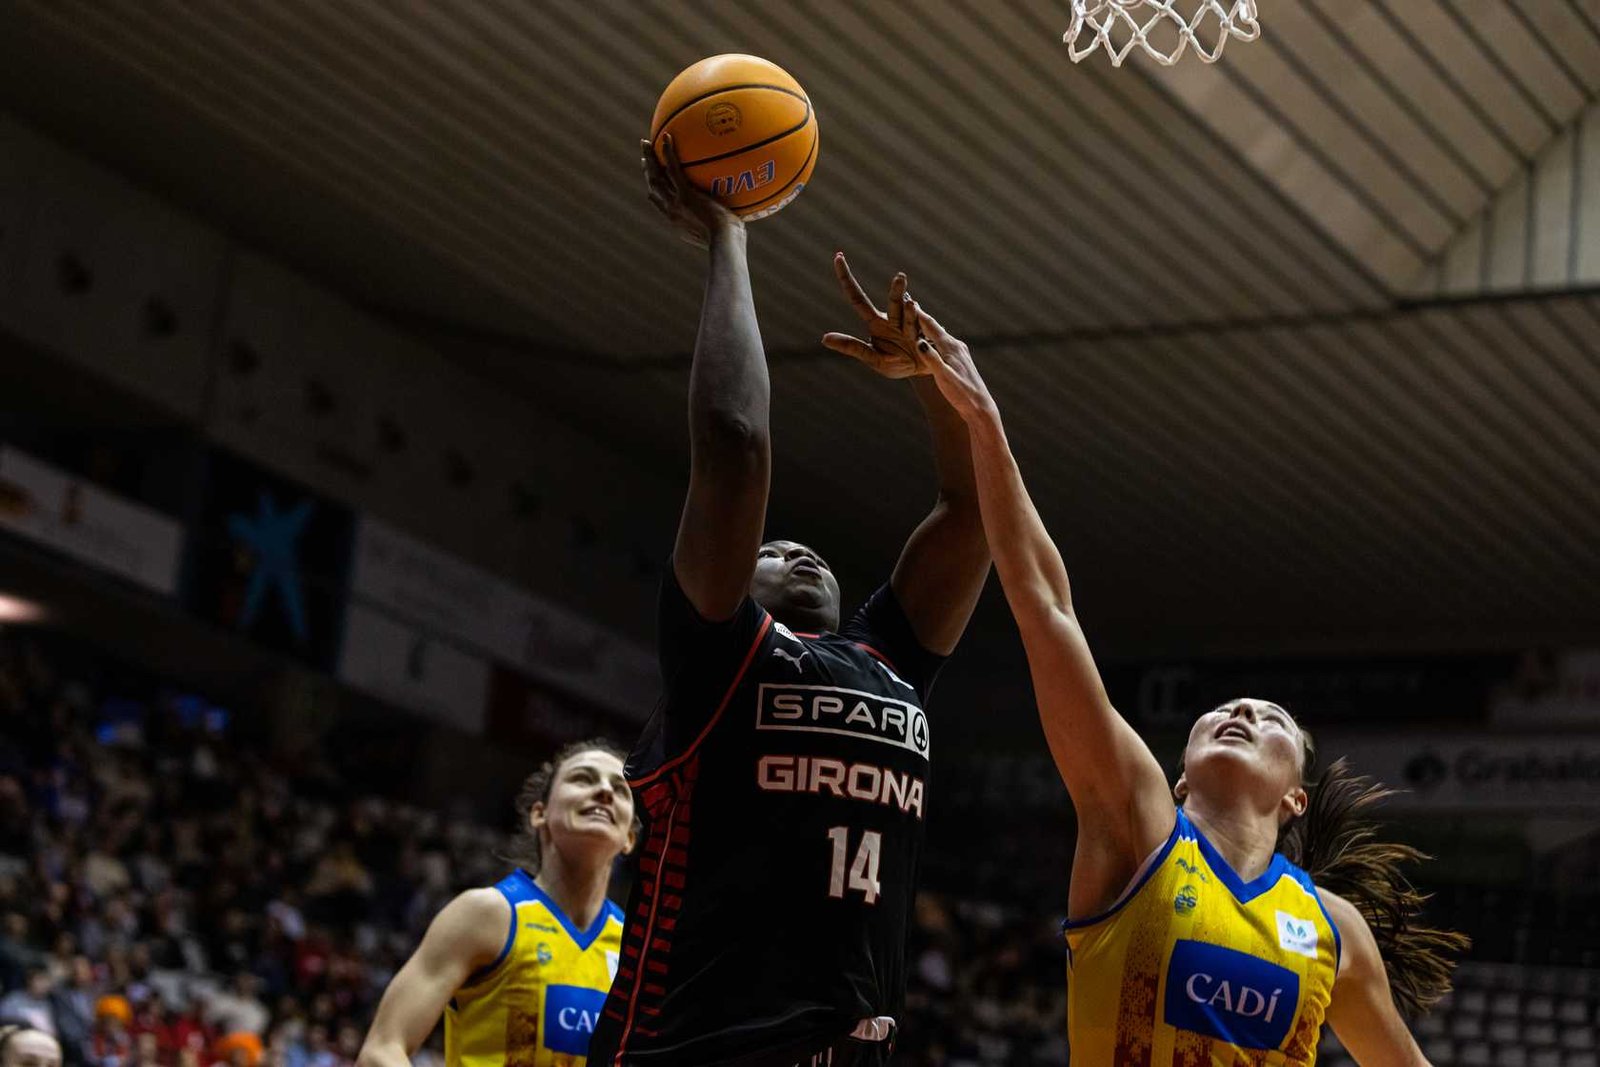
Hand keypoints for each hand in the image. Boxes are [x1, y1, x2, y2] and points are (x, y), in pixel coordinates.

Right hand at [642, 135, 741, 247]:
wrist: (724, 243)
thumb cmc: (730, 242)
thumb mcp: (722, 233)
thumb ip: (723, 222)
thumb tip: (736, 216)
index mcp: (677, 221)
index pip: (660, 204)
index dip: (654, 191)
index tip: (651, 181)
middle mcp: (671, 211)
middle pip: (654, 188)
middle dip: (648, 172)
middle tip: (644, 158)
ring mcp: (676, 202)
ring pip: (657, 177)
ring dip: (650, 159)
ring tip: (647, 144)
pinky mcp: (685, 194)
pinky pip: (673, 169)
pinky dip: (668, 153)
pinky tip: (667, 137)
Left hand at [821, 253, 922, 378]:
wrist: (924, 369)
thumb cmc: (895, 362)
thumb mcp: (872, 358)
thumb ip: (851, 347)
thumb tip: (824, 338)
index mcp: (876, 323)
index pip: (857, 298)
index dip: (847, 279)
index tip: (838, 256)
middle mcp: (894, 319)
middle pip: (894, 302)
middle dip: (897, 290)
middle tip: (900, 276)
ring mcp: (912, 327)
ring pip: (909, 315)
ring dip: (911, 311)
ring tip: (912, 304)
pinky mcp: (927, 337)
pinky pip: (923, 332)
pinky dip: (922, 330)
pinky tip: (923, 334)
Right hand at [907, 307, 996, 422]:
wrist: (980, 407)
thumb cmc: (962, 394)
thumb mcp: (944, 377)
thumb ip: (931, 359)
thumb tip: (918, 342)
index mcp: (951, 347)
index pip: (931, 325)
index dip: (918, 313)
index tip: (907, 300)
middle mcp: (956, 346)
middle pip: (935, 327)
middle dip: (921, 317)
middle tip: (908, 304)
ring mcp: (960, 353)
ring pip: (939, 336)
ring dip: (927, 328)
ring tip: (916, 320)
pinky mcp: (960, 361)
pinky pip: (943, 345)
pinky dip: (933, 340)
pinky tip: (931, 343)